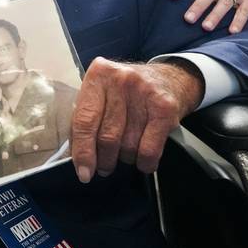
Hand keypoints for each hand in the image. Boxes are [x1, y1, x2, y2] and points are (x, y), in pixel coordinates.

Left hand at [70, 58, 203, 181]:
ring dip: (125, 158)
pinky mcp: (165, 108)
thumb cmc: (128, 92)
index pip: (84, 120)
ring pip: (128, 145)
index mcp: (99, 75)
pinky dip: (144, 162)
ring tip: (126, 152)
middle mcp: (121, 80)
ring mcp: (145, 92)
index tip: (83, 172)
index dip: (83, 151)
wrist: (170, 78)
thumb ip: (87, 117)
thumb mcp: (103, 94)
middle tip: (104, 167)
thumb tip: (77, 156)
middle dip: (104, 160)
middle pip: (107, 136)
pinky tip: (143, 160)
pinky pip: (149, 150)